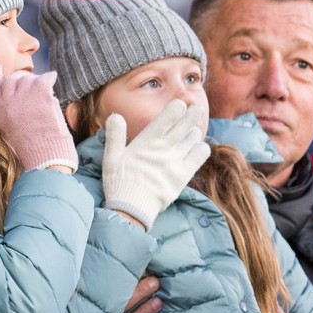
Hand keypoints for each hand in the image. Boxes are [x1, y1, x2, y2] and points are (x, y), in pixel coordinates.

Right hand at [0, 62, 77, 171]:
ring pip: (30, 78)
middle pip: (13, 78)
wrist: (45, 159)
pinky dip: (50, 78)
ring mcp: (24, 95)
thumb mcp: (10, 129)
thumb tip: (18, 94)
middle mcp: (9, 100)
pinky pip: (46, 77)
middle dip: (22, 80)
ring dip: (38, 84)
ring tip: (44, 97)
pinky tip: (52, 80)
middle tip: (32, 89)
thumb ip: (9, 111)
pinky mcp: (40, 93)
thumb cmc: (31, 149)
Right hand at [101, 100, 210, 228]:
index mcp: (146, 142)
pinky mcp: (183, 176)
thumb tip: (115, 116)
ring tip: (194, 131)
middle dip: (192, 114)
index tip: (181, 104)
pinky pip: (198, 158)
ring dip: (194, 133)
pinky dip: (201, 150)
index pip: (166, 118)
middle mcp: (163, 149)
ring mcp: (174, 162)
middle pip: (183, 125)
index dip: (176, 108)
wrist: (131, 209)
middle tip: (198, 108)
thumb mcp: (111, 157)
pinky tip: (200, 148)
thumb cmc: (119, 183)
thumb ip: (114, 135)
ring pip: (192, 140)